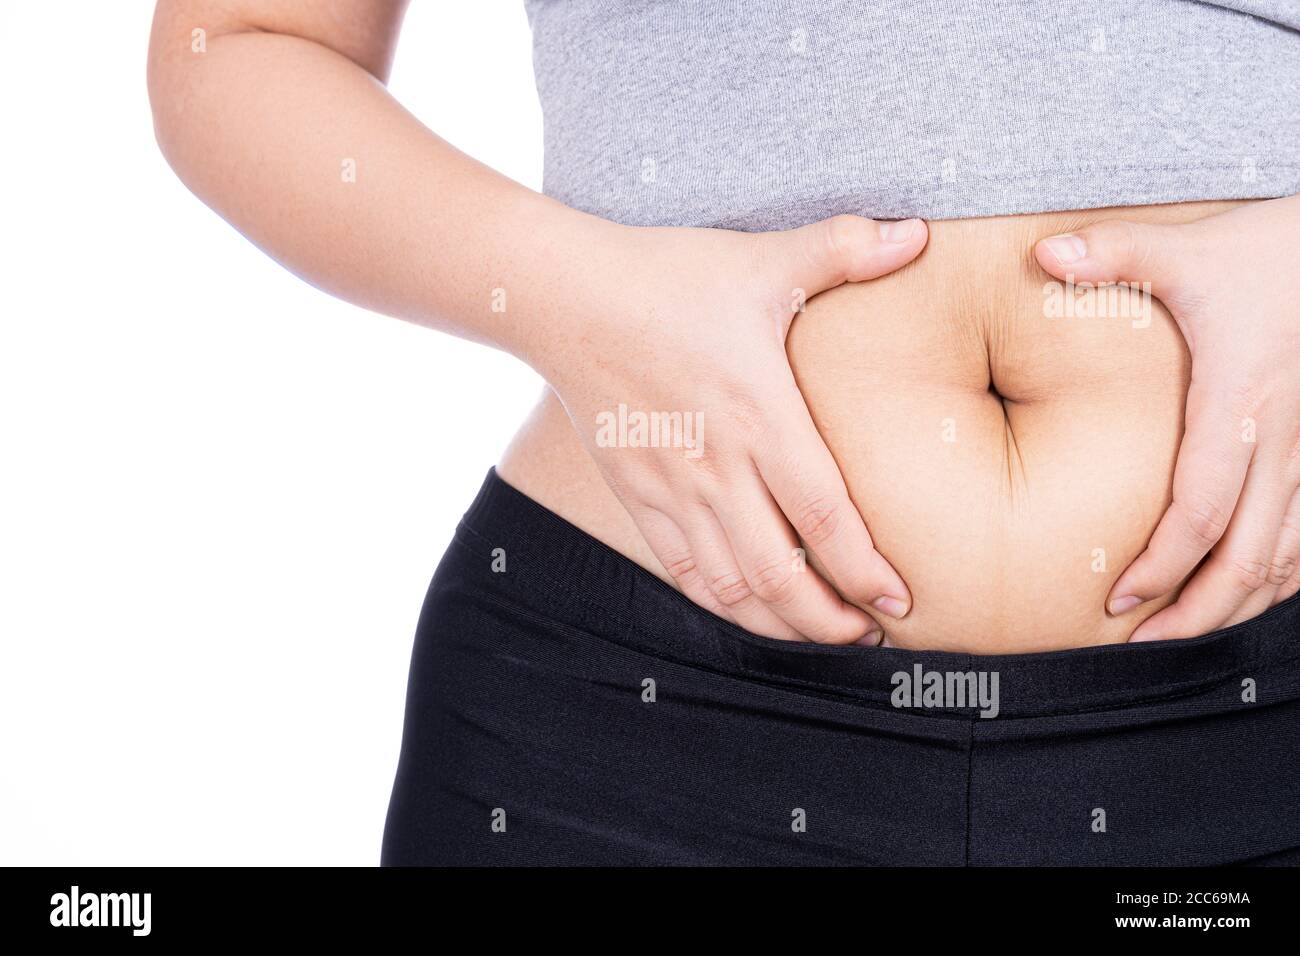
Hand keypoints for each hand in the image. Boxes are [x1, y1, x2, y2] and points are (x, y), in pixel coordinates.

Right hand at [534, 215, 927, 643]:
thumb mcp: (761, 260)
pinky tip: (750, 609)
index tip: (900, 601)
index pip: (825, 516)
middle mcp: (716, 465)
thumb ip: (844, 249)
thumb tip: (919, 231)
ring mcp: (670, 487)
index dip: (865, 570)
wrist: (566, 298)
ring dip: (778, 623)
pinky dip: (721, 601)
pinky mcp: (635, 494)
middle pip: (779, 574)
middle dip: (829, 621)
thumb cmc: (668, 277)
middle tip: (869, 635)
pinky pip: (682, 568)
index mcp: (759, 414)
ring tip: (818, 633)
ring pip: (729, 585)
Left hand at [1034, 197, 1299, 640]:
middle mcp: (1284, 440)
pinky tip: (1244, 595)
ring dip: (1239, 604)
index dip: (1162, 566)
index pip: (1202, 509)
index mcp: (1238, 404)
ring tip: (1184, 635)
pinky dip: (1279, 575)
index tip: (1117, 603)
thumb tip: (1041, 250)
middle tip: (1141, 644)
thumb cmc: (1263, 251)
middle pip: (1250, 557)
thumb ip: (1114, 251)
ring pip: (1288, 557)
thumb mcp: (1186, 248)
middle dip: (1198, 612)